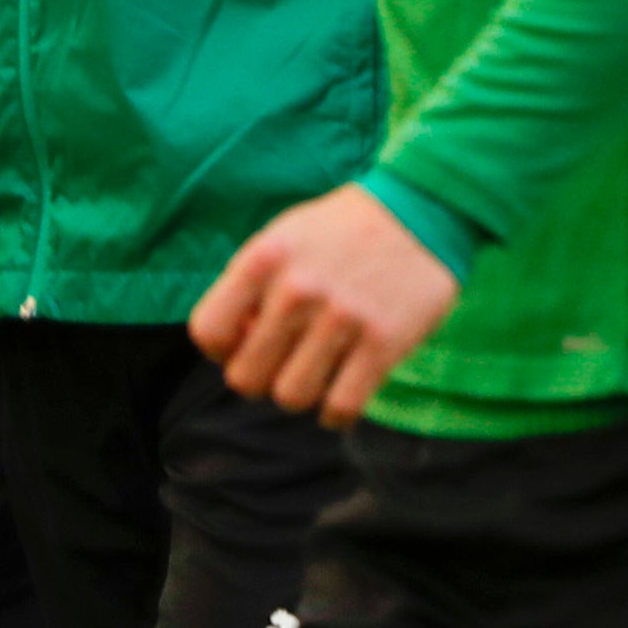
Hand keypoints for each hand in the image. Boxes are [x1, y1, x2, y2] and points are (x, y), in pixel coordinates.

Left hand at [191, 184, 459, 428]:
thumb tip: (234, 345)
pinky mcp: (382, 344)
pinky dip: (335, 414)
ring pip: (290, 397)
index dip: (219, 349)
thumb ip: (252, 286)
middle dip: (258, 378)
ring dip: (298, 393)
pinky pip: (341, 408)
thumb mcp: (284, 237)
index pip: (208, 331)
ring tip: (312, 373)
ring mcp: (340, 320)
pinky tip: (339, 394)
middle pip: (245, 377)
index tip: (242, 344)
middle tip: (280, 363)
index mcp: (264, 259)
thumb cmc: (341, 231)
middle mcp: (297, 290)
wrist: (419, 213)